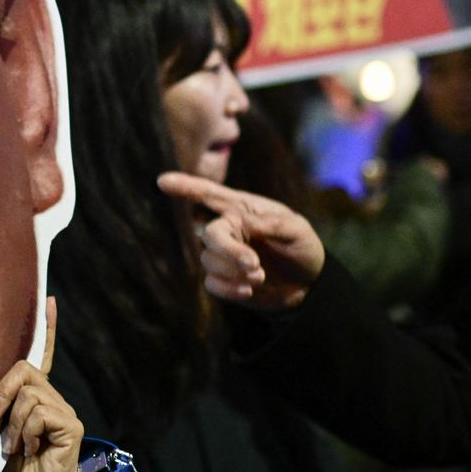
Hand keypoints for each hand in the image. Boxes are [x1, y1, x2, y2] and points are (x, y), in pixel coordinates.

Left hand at [0, 296, 82, 471]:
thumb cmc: (9, 467)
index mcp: (34, 395)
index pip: (42, 354)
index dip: (46, 326)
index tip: (48, 297)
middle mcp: (52, 397)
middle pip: (24, 369)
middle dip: (1, 391)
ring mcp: (63, 410)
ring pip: (28, 395)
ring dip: (12, 424)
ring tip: (12, 448)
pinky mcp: (70, 425)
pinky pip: (39, 413)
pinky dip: (25, 433)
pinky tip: (28, 451)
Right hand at [159, 171, 325, 311]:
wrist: (307, 284)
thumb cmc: (302, 247)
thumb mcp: (295, 230)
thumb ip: (270, 224)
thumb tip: (242, 223)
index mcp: (242, 209)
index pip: (209, 195)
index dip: (186, 187)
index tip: (163, 181)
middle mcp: (228, 229)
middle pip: (210, 235)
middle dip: (229, 252)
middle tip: (255, 266)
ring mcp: (223, 255)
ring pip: (209, 261)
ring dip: (235, 272)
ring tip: (260, 276)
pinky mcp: (223, 279)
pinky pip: (211, 283)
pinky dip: (230, 289)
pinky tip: (249, 290)